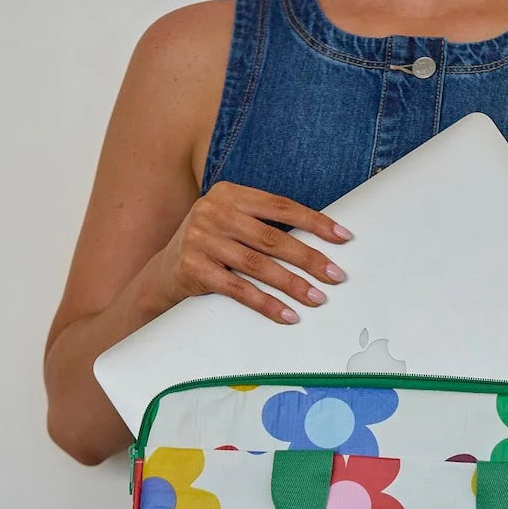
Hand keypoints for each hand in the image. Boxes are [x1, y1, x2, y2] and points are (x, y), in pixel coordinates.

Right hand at [154, 180, 352, 323]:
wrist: (164, 271)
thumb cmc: (212, 246)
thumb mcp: (234, 224)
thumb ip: (265, 226)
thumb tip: (318, 245)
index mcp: (230, 194)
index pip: (281, 206)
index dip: (314, 221)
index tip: (343, 237)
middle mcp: (213, 212)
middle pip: (272, 238)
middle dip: (308, 258)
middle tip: (335, 275)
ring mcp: (201, 239)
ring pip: (257, 265)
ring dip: (292, 284)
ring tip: (316, 298)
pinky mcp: (193, 268)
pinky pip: (238, 289)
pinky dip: (266, 304)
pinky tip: (287, 314)